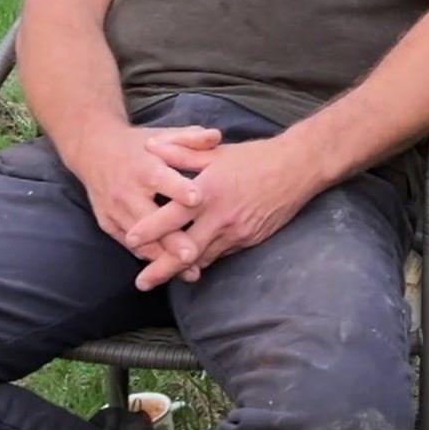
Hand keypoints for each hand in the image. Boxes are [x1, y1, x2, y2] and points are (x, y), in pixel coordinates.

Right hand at [64, 124, 219, 280]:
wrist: (94, 151)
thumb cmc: (139, 145)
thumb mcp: (163, 136)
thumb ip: (191, 138)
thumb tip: (217, 136)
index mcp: (142, 167)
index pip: (160, 178)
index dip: (178, 189)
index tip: (197, 199)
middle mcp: (126, 191)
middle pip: (149, 219)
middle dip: (170, 239)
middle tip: (193, 254)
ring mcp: (115, 211)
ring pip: (139, 240)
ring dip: (163, 258)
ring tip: (190, 272)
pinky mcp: (108, 224)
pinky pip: (130, 246)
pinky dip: (150, 258)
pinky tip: (171, 271)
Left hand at [125, 135, 316, 290]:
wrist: (298, 168)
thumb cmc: (256, 157)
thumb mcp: (216, 151)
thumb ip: (181, 152)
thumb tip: (150, 147)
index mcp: (210, 192)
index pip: (174, 217)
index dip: (151, 230)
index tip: (130, 240)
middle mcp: (221, 217)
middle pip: (186, 251)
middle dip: (161, 269)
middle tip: (141, 283)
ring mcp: (237, 232)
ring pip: (204, 258)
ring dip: (182, 270)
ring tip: (161, 277)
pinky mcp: (250, 240)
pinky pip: (222, 254)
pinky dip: (205, 260)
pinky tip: (193, 264)